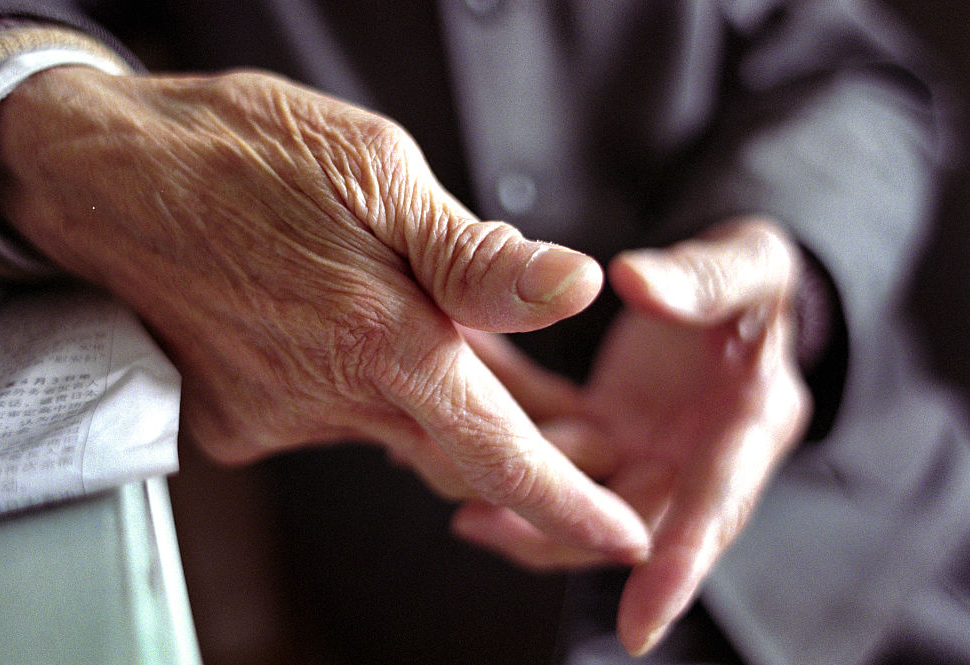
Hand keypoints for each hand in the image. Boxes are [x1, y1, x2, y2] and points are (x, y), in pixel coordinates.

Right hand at [0, 67, 648, 560]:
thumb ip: (475, 255)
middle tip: (566, 415)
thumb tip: (575, 287)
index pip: (498, 450)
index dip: (568, 501)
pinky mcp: (239, 422)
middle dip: (518, 443)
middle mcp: (327, 399)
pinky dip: (376, 391)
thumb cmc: (242, 155)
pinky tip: (375, 341)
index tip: (623, 536)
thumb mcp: (375, 171)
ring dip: (444, 403)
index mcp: (380, 339)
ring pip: (398, 432)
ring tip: (473, 352)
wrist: (104, 176)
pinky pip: (337, 420)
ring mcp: (277, 418)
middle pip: (455, 450)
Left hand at [453, 220, 811, 654]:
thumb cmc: (752, 283)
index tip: (639, 624)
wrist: (733, 294)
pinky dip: (512, 441)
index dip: (681, 565)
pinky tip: (454, 428)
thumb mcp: (748, 266)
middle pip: (633, 521)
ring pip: (581, 493)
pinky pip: (557, 448)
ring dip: (520, 495)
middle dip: (559, 533)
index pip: (717, 504)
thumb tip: (634, 283)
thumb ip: (702, 279)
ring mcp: (650, 452)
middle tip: (484, 524)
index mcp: (752, 424)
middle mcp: (697, 456)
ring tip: (448, 483)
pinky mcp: (611, 434)